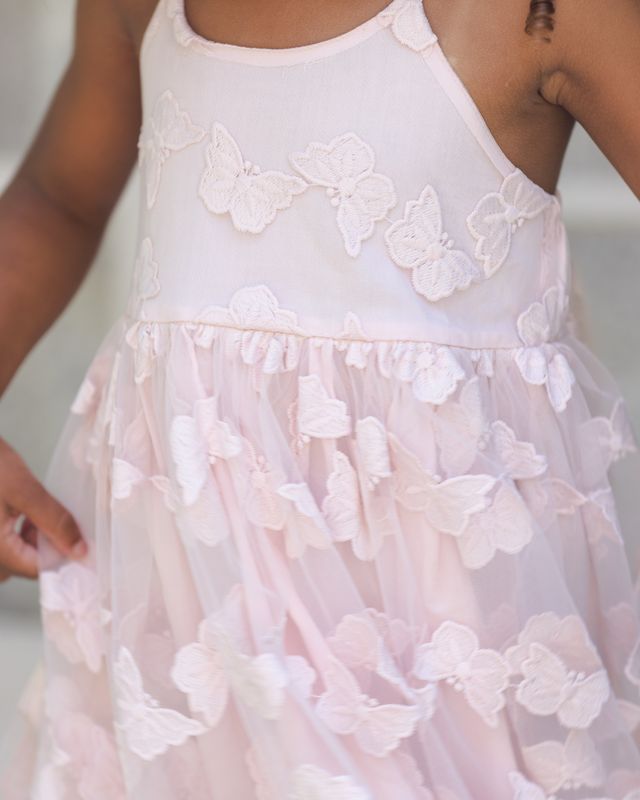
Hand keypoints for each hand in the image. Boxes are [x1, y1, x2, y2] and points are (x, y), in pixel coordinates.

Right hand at [0, 437, 86, 581]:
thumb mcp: (23, 489)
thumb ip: (53, 521)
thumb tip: (79, 550)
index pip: (38, 569)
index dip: (64, 554)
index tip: (82, 538)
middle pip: (24, 564)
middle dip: (46, 545)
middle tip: (57, 518)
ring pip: (12, 555)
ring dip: (31, 539)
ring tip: (34, 512)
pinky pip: (1, 546)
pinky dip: (15, 534)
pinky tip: (21, 514)